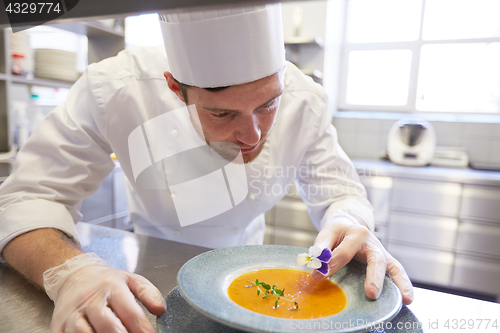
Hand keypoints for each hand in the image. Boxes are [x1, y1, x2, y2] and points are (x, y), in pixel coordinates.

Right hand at [43, 253, 165, 332]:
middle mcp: (89, 299)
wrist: (73, 276)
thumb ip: (148, 293)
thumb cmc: (106, 282)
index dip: (143, 330)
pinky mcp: (58, 326)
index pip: (130, 313)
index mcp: (110, 286)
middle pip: (109, 327)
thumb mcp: (131, 280)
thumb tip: (161, 310)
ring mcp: (71, 314)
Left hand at [313, 214, 413, 304]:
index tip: (317, 277)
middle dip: (374, 277)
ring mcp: (382, 253)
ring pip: (394, 266)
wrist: (349, 224)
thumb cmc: (338, 231)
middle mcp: (373, 243)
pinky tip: (407, 299)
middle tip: (371, 293)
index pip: (345, 252)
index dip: (331, 265)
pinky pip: (397, 272)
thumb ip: (321, 246)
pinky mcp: (385, 261)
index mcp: (357, 233)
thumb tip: (317, 262)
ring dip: (400, 282)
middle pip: (376, 260)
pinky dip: (404, 284)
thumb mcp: (327, 233)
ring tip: (405, 299)